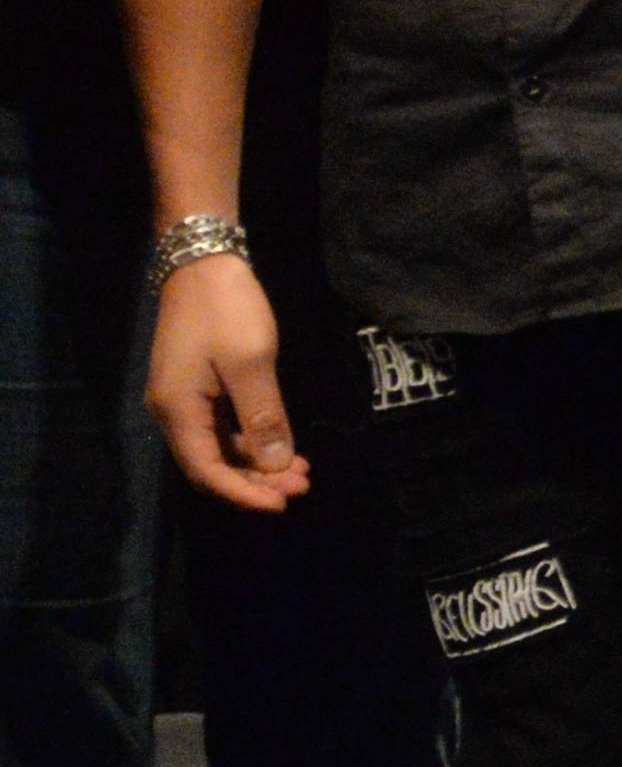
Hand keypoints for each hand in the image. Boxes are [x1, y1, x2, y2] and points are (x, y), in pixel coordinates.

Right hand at [146, 248, 303, 511]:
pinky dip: (251, 440)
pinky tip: (282, 445)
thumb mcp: (250, 363)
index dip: (243, 492)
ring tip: (300, 471)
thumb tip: (276, 464)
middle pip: (211, 464)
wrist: (203, 262)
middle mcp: (174, 412)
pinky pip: (222, 427)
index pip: (206, 470)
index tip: (282, 503)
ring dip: (257, 462)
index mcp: (177, 410)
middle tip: (301, 486)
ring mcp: (185, 399)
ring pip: (219, 447)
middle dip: (255, 481)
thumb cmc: (226, 310)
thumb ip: (263, 416)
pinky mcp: (199, 387)